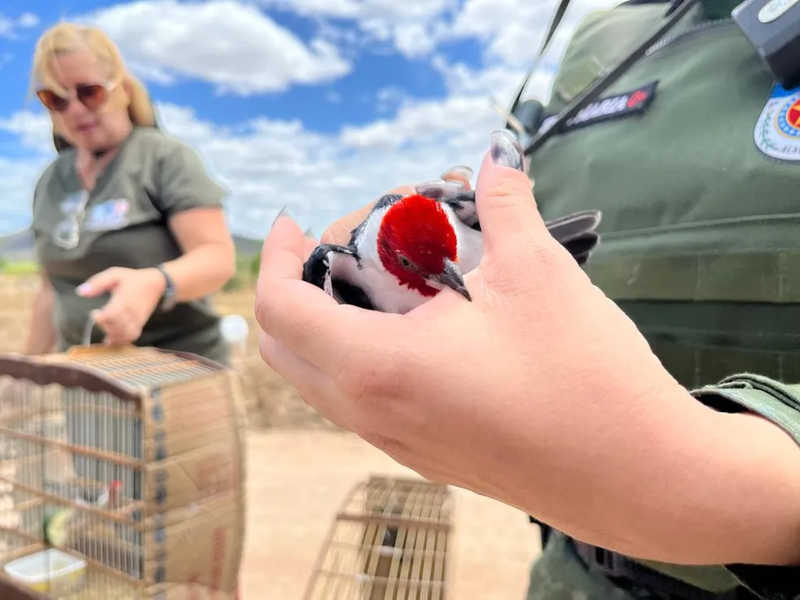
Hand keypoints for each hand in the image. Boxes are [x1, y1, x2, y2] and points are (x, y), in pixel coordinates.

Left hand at [77, 267, 165, 345]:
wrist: (156, 284)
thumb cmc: (133, 279)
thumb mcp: (115, 274)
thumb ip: (98, 283)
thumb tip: (80, 292)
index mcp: (125, 299)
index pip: (112, 314)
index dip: (101, 318)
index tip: (94, 312)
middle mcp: (132, 311)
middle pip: (117, 327)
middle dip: (104, 327)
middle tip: (99, 318)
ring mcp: (138, 319)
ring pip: (125, 334)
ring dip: (112, 336)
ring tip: (104, 329)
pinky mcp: (140, 324)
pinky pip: (132, 336)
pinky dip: (121, 340)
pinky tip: (111, 339)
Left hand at [256, 130, 691, 529]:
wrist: (640, 480)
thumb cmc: (585, 379)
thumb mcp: (540, 274)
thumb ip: (505, 206)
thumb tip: (497, 158)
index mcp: (379, 366)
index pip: (282, 311)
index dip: (278, 258)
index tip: (296, 224)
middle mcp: (372, 413)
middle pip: (286, 352)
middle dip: (294, 290)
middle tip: (338, 247)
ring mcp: (396, 444)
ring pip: (320, 382)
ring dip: (325, 327)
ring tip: (375, 282)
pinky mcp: (426, 457)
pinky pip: (360, 404)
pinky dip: (357, 358)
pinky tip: (415, 329)